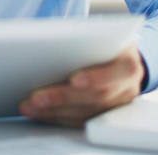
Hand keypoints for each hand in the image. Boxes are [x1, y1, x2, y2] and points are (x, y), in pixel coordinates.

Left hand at [19, 46, 147, 127]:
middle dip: (63, 98)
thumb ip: (87, 39)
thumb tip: (54, 39)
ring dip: (53, 112)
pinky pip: (78, 121)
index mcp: (128, 66)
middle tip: (37, 97)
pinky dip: (55, 118)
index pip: (114, 74)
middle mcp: (126, 89)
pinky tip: (37, 112)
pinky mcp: (101, 116)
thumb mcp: (105, 35)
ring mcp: (115, 106)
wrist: (123, 59)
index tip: (73, 80)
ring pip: (84, 114)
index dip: (95, 78)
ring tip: (29, 106)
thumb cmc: (108, 42)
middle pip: (95, 98)